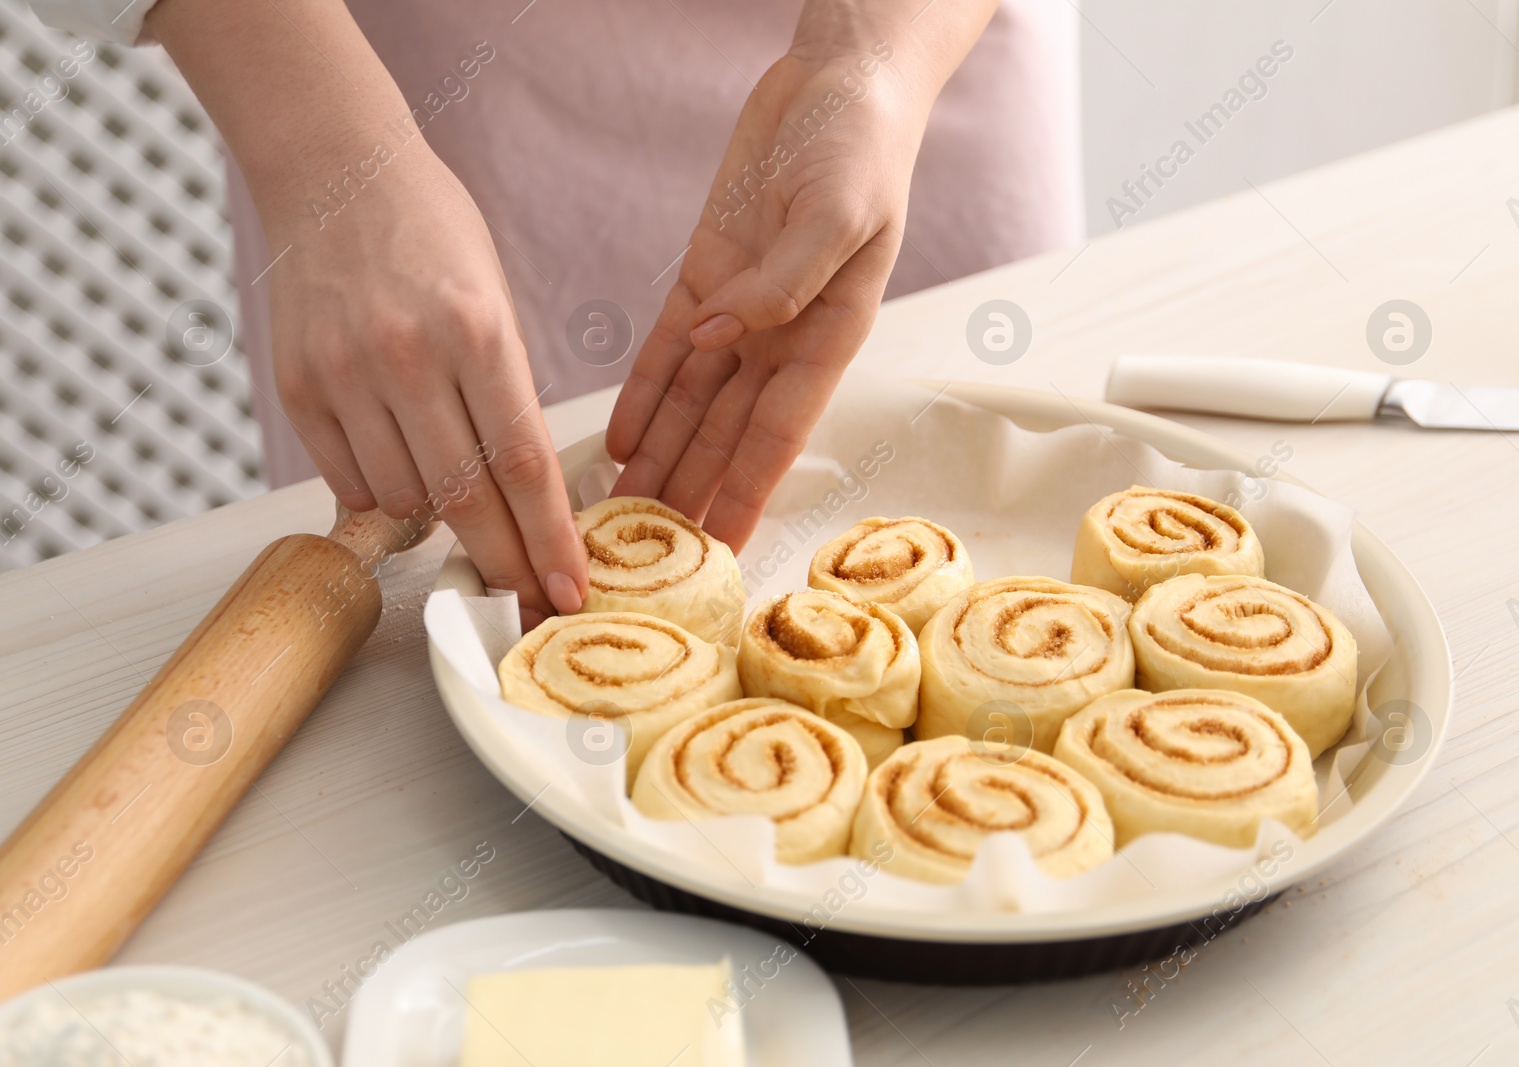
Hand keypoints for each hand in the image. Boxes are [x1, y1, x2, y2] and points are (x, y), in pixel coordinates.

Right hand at [261, 150, 585, 628]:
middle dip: (505, 561)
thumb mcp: (495, 300)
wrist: (333, 170)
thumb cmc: (432, 234)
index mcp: (476, 330)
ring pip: (404, 497)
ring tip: (463, 509)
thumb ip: (504, 394)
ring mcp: (344, 373)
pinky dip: (383, 493)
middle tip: (529, 602)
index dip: (549, 539)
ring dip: (440, 521)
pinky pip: (348, 479)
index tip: (570, 589)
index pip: (524, 462)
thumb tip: (520, 494)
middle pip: (466, 496)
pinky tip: (401, 473)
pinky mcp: (297, 386)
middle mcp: (407, 356)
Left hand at [605, 47, 929, 550]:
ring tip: (623, 514)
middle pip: (726, 434)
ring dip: (660, 459)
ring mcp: (740, 311)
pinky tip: (623, 440)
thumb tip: (723, 337)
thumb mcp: (839, 212)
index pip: (779, 434)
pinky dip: (644, 395)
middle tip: (651, 556)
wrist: (840, 83)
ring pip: (691, 403)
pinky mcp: (705, 277)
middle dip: (692, 494)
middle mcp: (782, 338)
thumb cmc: (862, 146)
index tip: (722, 550)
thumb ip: (785, 283)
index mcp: (827, 334)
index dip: (748, 494)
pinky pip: (666, 350)